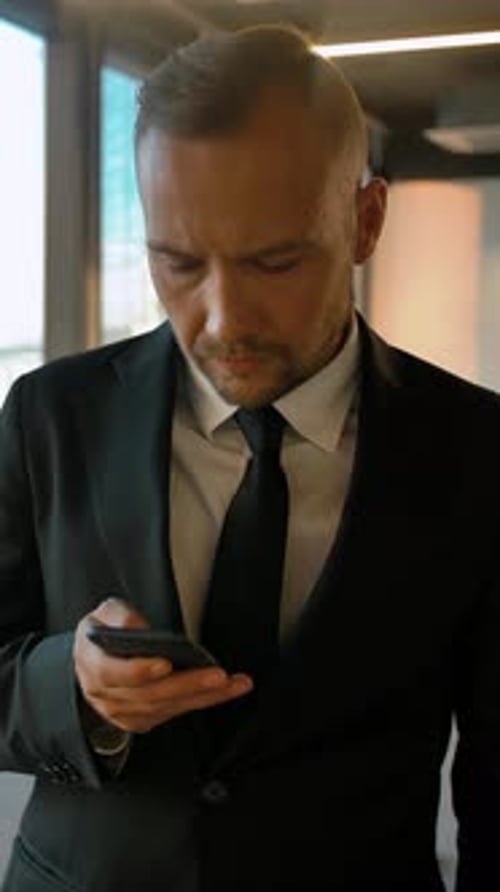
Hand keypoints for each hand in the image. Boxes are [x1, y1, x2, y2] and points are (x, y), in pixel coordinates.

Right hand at [73, 598, 252, 732]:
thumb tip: (139, 626)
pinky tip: (222, 692)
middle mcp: (106, 695)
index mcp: (93, 665)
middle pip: (149, 694)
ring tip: (232, 683)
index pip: (112, 673)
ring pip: (166, 707)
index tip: (165, 663)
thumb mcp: (102, 614)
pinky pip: (173, 713)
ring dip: (203, 696)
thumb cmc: (102, 637)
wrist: (93, 662)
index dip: (139, 670)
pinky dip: (200, 702)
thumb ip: (119, 615)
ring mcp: (123, 712)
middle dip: (187, 684)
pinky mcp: (141, 720)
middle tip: (216, 675)